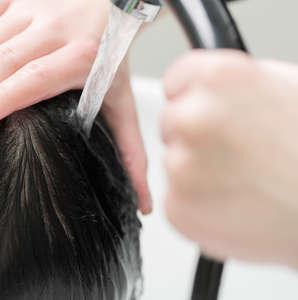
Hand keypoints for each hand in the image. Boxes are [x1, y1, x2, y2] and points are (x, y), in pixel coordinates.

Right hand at [0, 0, 151, 212]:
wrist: (117, 4)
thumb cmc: (115, 56)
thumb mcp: (124, 103)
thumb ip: (132, 153)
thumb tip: (143, 204)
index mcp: (82, 56)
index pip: (37, 76)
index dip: (5, 96)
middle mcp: (54, 28)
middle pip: (4, 59)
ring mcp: (31, 10)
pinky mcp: (14, 0)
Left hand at [162, 50, 297, 267]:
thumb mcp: (285, 90)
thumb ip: (233, 88)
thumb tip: (206, 91)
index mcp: (217, 78)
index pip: (175, 82)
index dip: (191, 99)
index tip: (203, 111)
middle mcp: (192, 117)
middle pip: (171, 123)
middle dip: (194, 137)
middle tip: (234, 153)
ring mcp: (181, 165)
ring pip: (174, 162)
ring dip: (196, 172)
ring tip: (243, 181)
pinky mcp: (178, 206)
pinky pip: (177, 199)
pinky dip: (197, 205)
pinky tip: (233, 205)